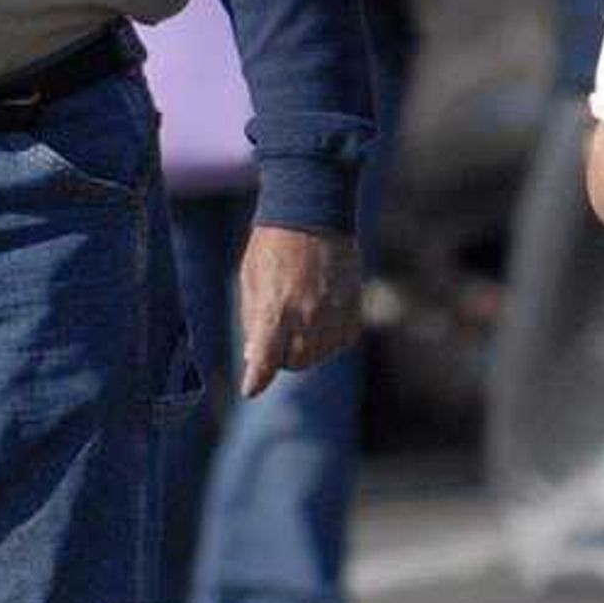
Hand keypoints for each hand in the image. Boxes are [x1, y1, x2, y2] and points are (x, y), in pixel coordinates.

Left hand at [235, 223, 360, 398]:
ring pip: (319, 354)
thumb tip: (256, 358)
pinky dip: (329, 335)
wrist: (314, 214)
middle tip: (278, 330)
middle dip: (283, 355)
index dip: (257, 378)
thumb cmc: (273, 246)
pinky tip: (321, 313)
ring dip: (307, 345)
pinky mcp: (353, 309)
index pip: (266, 359)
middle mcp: (307, 317)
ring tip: (301, 315)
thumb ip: (253, 322)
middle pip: (294, 363)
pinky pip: (341, 341)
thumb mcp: (251, 280)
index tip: (250, 388)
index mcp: (276, 309)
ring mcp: (334, 314)